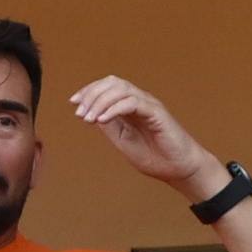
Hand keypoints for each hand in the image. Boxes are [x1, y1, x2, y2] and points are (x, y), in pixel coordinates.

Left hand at [66, 75, 223, 200]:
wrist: (178, 169)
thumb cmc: (153, 156)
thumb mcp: (122, 140)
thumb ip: (109, 125)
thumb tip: (90, 113)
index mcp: (130, 106)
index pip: (108, 87)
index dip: (89, 91)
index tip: (73, 102)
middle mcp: (139, 101)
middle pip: (113, 83)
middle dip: (91, 94)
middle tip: (80, 112)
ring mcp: (149, 105)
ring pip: (121, 89)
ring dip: (100, 101)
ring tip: (88, 118)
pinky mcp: (157, 113)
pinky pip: (133, 102)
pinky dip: (114, 108)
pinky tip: (102, 120)